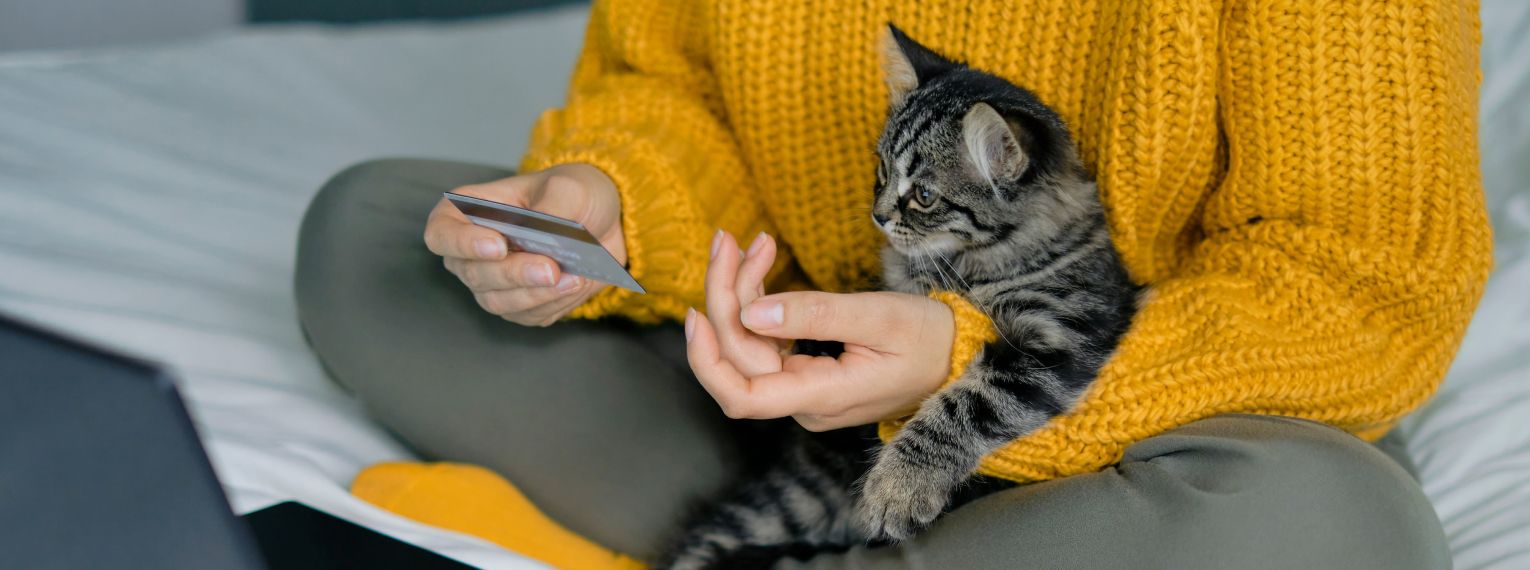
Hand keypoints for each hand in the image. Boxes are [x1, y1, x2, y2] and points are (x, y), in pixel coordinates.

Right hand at [424, 163, 623, 325]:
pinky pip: (527, 315)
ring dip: (535, 294)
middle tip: (550, 269)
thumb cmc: (575, 194)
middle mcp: (473, 250)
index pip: (441, 232)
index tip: (498, 246)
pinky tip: (576, 285)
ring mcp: (494, 281)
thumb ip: (553, 208)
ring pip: (496, 301)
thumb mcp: (570, 187)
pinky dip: (552, 303)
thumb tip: (543, 238)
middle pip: (472, 273)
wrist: (604, 224)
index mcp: (471, 210)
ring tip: (572, 278)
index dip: (461, 243)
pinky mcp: (520, 304)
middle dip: (513, 274)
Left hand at [685, 232, 955, 430]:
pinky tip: (761, 264)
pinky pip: (767, 339)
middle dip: (726, 294)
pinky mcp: (807, 371)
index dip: (707, 359)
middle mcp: (805, 401)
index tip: (696, 311)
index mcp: (821, 397)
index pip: (742, 396)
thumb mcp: (879, 317)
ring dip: (740, 291)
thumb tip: (752, 311)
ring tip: (753, 242)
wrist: (962, 355)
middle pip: (740, 355)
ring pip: (749, 343)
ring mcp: (804, 388)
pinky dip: (757, 300)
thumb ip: (816, 315)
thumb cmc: (930, 339)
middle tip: (730, 239)